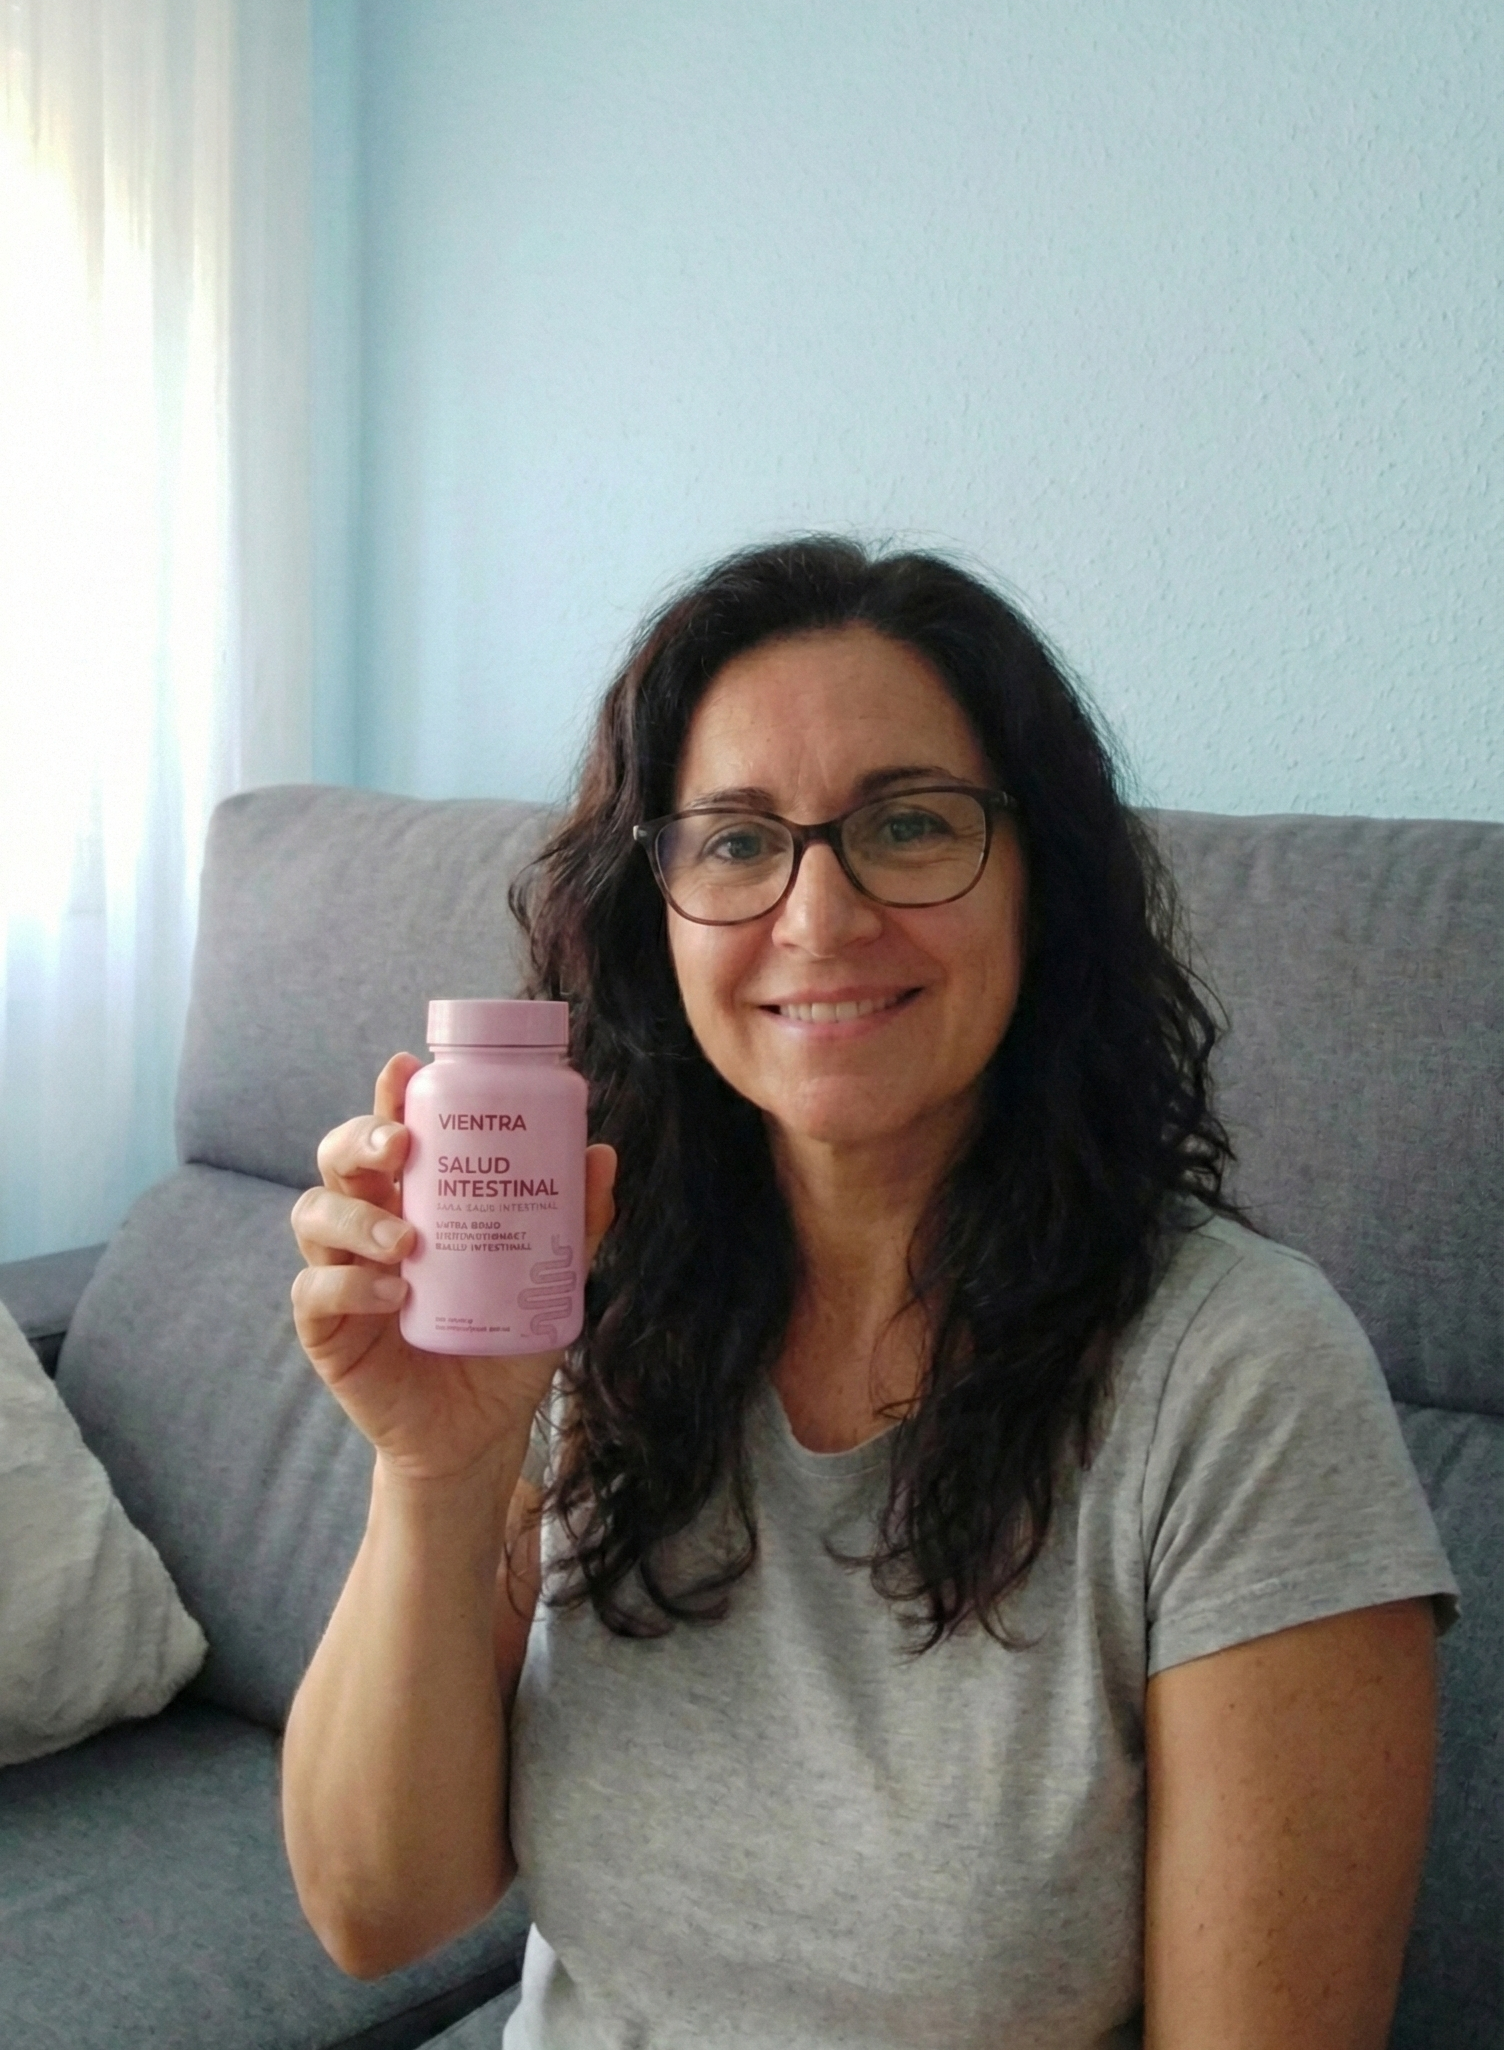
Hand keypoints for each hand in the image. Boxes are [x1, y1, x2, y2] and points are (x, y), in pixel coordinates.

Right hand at [291, 1052, 616, 1483]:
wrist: (482, 1431)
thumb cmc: (507, 1339)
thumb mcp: (550, 1279)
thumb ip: (573, 1223)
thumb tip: (600, 1155)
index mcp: (416, 1199)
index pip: (391, 1134)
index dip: (389, 1097)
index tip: (404, 1068)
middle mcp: (369, 1224)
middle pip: (338, 1161)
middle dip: (359, 1141)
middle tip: (400, 1147)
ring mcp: (342, 1273)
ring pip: (314, 1215)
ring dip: (355, 1216)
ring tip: (407, 1240)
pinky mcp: (326, 1330)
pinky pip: (315, 1292)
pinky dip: (349, 1286)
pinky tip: (393, 1293)